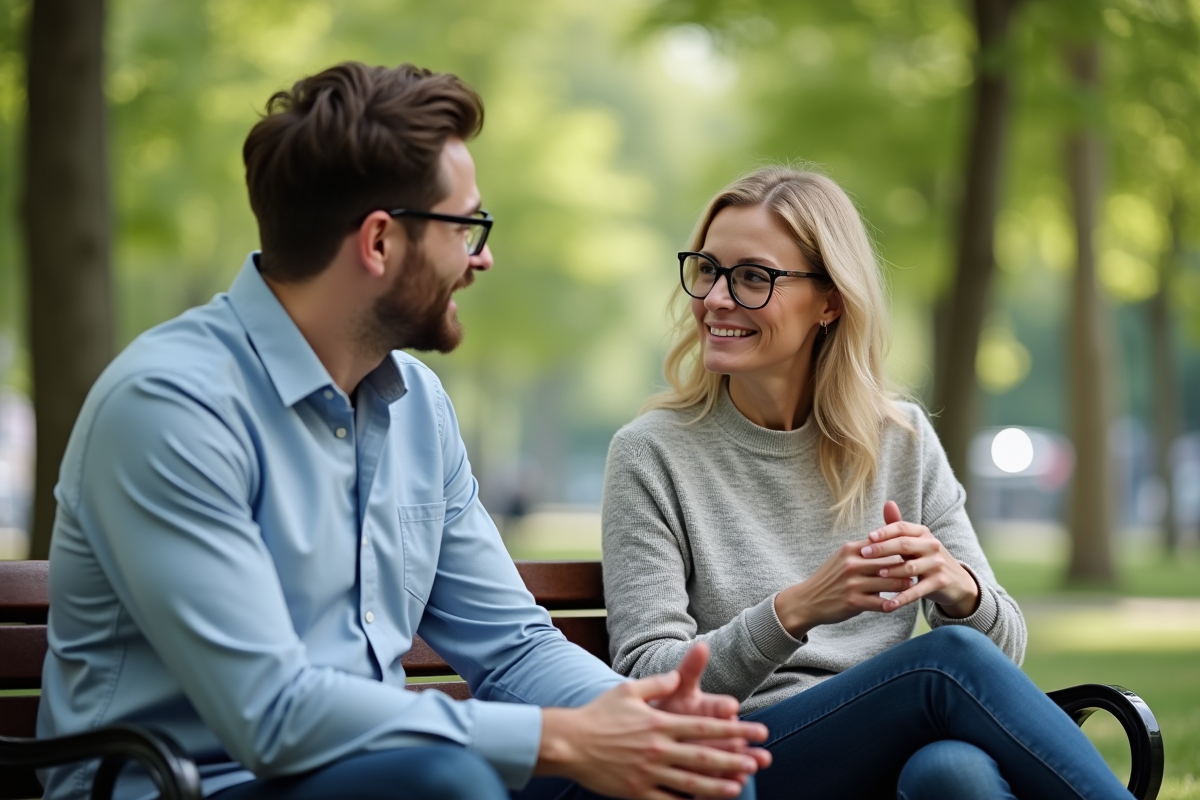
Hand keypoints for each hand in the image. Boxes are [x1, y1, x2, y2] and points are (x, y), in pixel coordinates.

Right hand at [536, 665, 768, 799]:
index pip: (705, 727)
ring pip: (691, 782)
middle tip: (761, 761)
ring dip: (718, 784)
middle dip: (735, 758)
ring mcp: (649, 773)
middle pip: (704, 755)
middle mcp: (658, 748)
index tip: (756, 731)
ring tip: (740, 786)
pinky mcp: (637, 792)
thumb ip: (657, 683)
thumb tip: (678, 676)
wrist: (568, 742)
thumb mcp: (628, 691)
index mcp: (660, 723)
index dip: (734, 730)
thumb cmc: (598, 714)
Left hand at [651, 642, 771, 772]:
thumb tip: (702, 644)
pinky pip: (721, 780)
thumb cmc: (670, 710)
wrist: (657, 737)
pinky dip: (728, 783)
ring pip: (734, 759)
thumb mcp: (679, 689)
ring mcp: (717, 754)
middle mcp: (719, 732)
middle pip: (735, 734)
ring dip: (745, 762)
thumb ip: (691, 669)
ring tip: (754, 765)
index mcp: (712, 710)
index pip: (721, 706)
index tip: (729, 706)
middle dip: (746, 736)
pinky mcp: (712, 775)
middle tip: (761, 735)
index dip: (724, 706)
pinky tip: (736, 785)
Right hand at [773, 536, 912, 638]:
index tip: (914, 552)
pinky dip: (892, 604)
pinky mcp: (853, 602)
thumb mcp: (842, 557)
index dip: (900, 549)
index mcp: (850, 549)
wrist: (807, 600)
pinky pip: (881, 603)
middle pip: (890, 563)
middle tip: (921, 570)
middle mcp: (852, 564)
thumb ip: (864, 550)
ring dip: (904, 586)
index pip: (883, 545)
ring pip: (889, 583)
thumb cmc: (830, 578)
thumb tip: (888, 543)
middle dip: (907, 567)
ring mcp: (852, 583)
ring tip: (914, 587)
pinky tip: (898, 604)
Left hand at [859, 501, 979, 616]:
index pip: (902, 528)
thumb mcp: (915, 542)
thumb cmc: (926, 559)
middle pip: (904, 545)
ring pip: (911, 567)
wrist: (956, 582)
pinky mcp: (940, 582)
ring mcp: (937, 564)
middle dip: (883, 549)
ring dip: (893, 571)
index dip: (885, 531)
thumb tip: (888, 503)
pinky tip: (890, 603)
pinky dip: (903, 597)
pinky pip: (918, 590)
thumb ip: (898, 526)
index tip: (868, 537)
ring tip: (877, 574)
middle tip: (863, 553)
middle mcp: (932, 546)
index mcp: (923, 533)